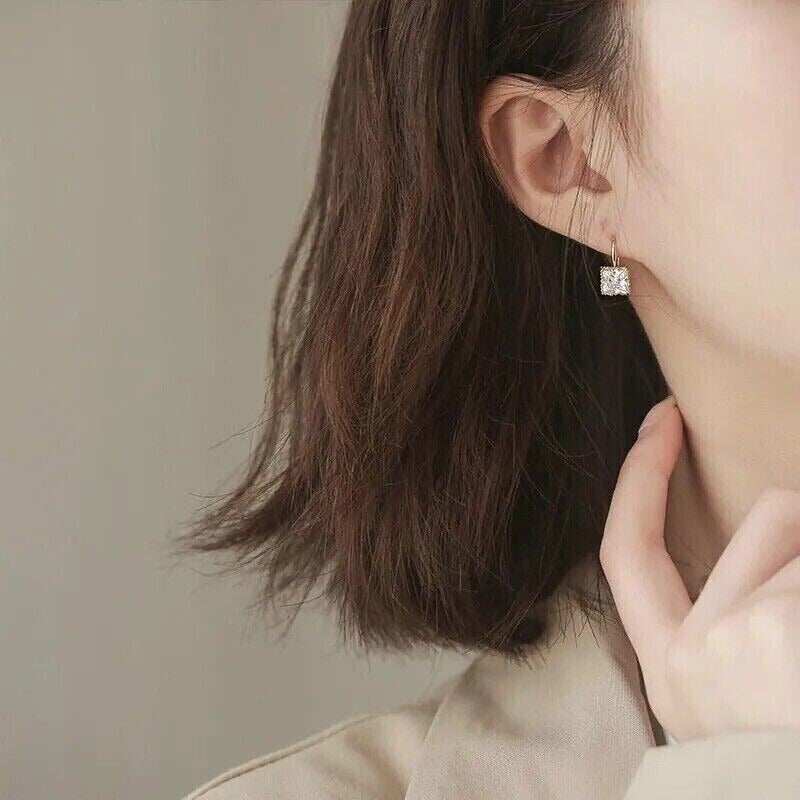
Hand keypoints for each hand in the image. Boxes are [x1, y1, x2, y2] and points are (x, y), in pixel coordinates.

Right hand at [600, 396, 799, 741]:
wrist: (782, 794)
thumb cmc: (778, 750)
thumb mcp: (725, 686)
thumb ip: (722, 606)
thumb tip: (770, 511)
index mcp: (670, 666)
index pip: (627, 549)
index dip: (640, 476)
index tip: (662, 418)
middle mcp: (692, 656)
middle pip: (769, 517)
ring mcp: (741, 644)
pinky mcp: (778, 635)